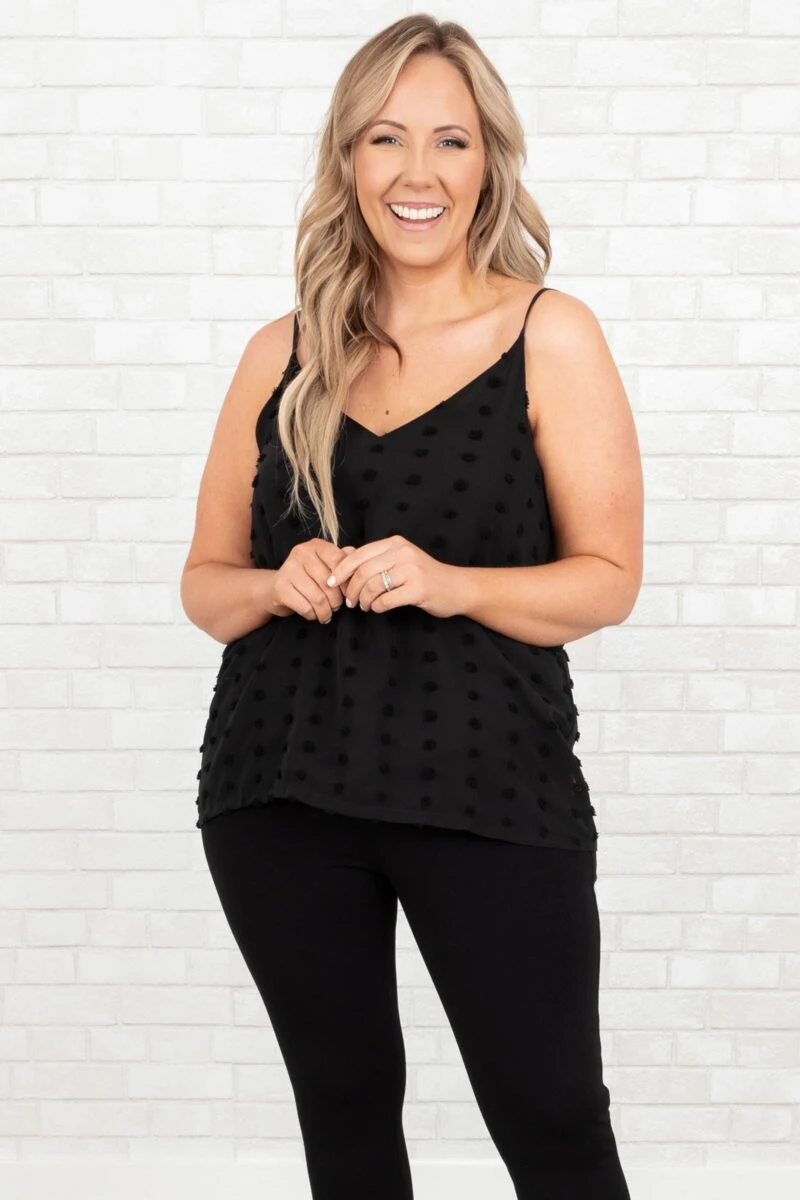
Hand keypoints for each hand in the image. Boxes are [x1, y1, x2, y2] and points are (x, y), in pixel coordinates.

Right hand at [270, 539, 356, 622]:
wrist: (275, 588)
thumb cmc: (306, 577)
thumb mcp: (324, 565)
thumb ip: (340, 560)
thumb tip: (355, 554)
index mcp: (315, 545)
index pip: (337, 560)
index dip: (346, 580)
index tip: (347, 592)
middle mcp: (301, 553)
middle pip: (329, 582)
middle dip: (336, 600)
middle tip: (336, 607)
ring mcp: (288, 569)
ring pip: (318, 598)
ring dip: (326, 611)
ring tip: (326, 614)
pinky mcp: (280, 587)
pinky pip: (305, 607)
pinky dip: (313, 615)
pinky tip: (313, 614)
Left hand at [326, 534, 461, 618]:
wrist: (456, 587)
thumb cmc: (424, 575)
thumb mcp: (398, 560)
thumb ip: (372, 556)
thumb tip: (343, 553)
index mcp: (395, 543)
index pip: (359, 554)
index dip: (341, 570)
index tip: (331, 583)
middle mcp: (403, 553)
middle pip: (363, 571)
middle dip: (351, 589)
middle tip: (349, 601)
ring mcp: (412, 570)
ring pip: (372, 586)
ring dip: (363, 600)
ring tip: (364, 606)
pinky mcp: (418, 589)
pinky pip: (386, 600)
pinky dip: (377, 607)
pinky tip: (378, 608)